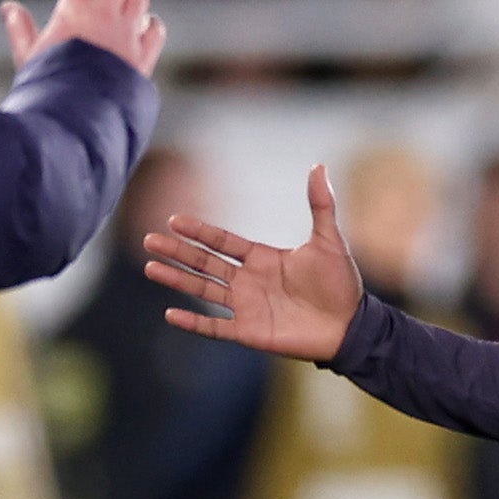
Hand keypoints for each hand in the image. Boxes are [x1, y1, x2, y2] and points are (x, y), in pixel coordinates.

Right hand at [2, 0, 165, 78]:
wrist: (75, 118)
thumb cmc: (46, 88)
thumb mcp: (28, 58)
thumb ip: (20, 30)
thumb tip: (8, 7)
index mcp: (73, 10)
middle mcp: (103, 16)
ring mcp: (126, 35)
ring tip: (123, 3)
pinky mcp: (142, 56)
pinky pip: (155, 29)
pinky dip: (150, 25)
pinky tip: (139, 29)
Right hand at [142, 165, 366, 361]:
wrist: (349, 326)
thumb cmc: (340, 284)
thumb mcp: (329, 240)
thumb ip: (320, 204)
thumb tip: (319, 166)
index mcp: (262, 258)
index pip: (222, 241)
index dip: (199, 231)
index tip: (174, 221)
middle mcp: (248, 281)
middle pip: (205, 263)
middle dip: (177, 252)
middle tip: (149, 240)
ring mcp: (246, 307)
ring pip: (203, 290)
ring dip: (177, 279)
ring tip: (150, 268)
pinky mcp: (249, 332)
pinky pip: (215, 327)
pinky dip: (193, 322)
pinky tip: (170, 314)